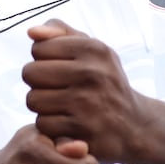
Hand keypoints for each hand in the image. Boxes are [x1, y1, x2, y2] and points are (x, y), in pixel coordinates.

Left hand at [24, 20, 164, 163]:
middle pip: (30, 73)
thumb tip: (32, 32)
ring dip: (42, 106)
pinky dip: (51, 126)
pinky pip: (43, 124)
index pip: (38, 49)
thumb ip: (60, 32)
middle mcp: (92, 73)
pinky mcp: (82, 131)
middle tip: (56, 89)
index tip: (60, 69)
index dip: (43, 60)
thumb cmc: (105, 81)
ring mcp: (87, 103)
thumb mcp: (92, 49)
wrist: (134, 125)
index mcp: (93, 48)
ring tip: (61, 105)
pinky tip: (66, 122)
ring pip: (33, 100)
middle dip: (38, 83)